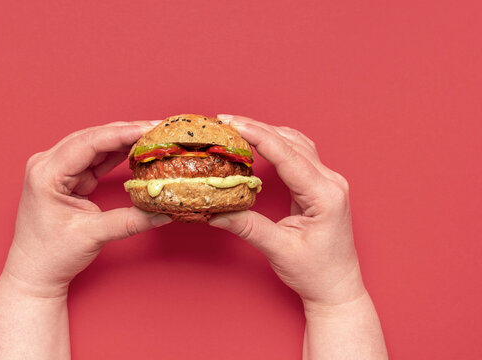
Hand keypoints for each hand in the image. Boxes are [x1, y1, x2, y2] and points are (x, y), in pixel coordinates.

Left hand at [3, 121, 171, 296]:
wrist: (34, 272)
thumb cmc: (51, 255)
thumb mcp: (92, 235)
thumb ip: (129, 221)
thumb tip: (162, 213)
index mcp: (46, 173)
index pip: (89, 143)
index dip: (121, 134)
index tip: (148, 129)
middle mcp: (48, 164)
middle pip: (92, 138)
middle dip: (126, 132)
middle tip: (157, 129)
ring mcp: (57, 168)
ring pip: (95, 145)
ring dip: (123, 140)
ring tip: (151, 137)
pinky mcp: (67, 177)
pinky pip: (95, 158)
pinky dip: (116, 154)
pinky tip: (136, 149)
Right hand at [210, 115, 364, 307]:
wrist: (337, 288)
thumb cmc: (316, 273)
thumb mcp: (280, 250)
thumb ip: (248, 227)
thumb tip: (216, 212)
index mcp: (325, 195)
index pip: (288, 155)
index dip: (258, 136)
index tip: (232, 124)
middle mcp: (330, 182)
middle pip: (291, 142)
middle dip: (257, 128)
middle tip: (225, 122)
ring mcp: (328, 182)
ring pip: (296, 144)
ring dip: (267, 132)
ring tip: (237, 128)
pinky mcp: (321, 186)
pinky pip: (299, 154)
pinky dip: (277, 144)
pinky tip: (260, 142)